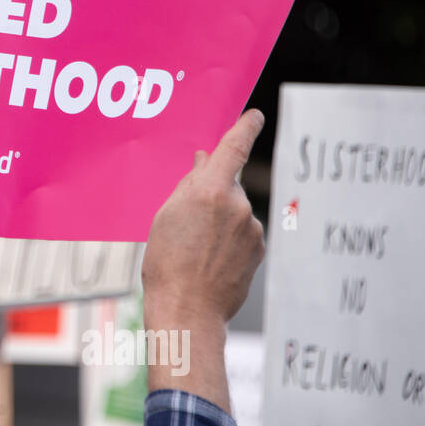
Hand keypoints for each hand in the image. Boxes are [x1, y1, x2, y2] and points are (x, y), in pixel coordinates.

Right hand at [141, 109, 265, 409]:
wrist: (188, 309)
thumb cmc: (167, 262)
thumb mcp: (166, 215)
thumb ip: (189, 185)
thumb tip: (207, 164)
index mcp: (211, 190)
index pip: (234, 147)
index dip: (244, 127)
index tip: (254, 115)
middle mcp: (238, 205)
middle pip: (227, 184)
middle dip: (212, 194)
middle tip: (187, 222)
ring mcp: (252, 228)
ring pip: (235, 210)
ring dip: (220, 220)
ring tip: (195, 248)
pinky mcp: (258, 249)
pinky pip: (242, 233)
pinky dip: (229, 240)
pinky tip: (209, 259)